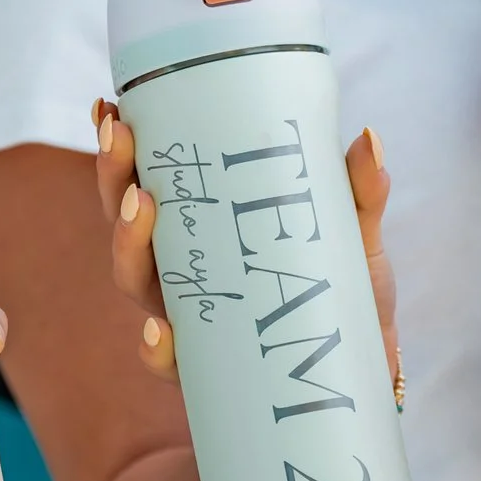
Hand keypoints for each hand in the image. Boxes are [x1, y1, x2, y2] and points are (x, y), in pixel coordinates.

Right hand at [97, 98, 402, 388]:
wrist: (369, 370)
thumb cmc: (348, 293)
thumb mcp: (355, 234)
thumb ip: (360, 192)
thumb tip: (367, 137)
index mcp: (205, 231)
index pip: (149, 184)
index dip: (121, 152)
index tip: (110, 108)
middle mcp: (187, 273)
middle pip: (129, 225)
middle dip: (115, 180)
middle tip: (120, 140)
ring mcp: (193, 320)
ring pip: (137, 281)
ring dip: (128, 245)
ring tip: (142, 209)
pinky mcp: (211, 372)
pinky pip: (171, 363)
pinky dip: (158, 349)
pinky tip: (160, 331)